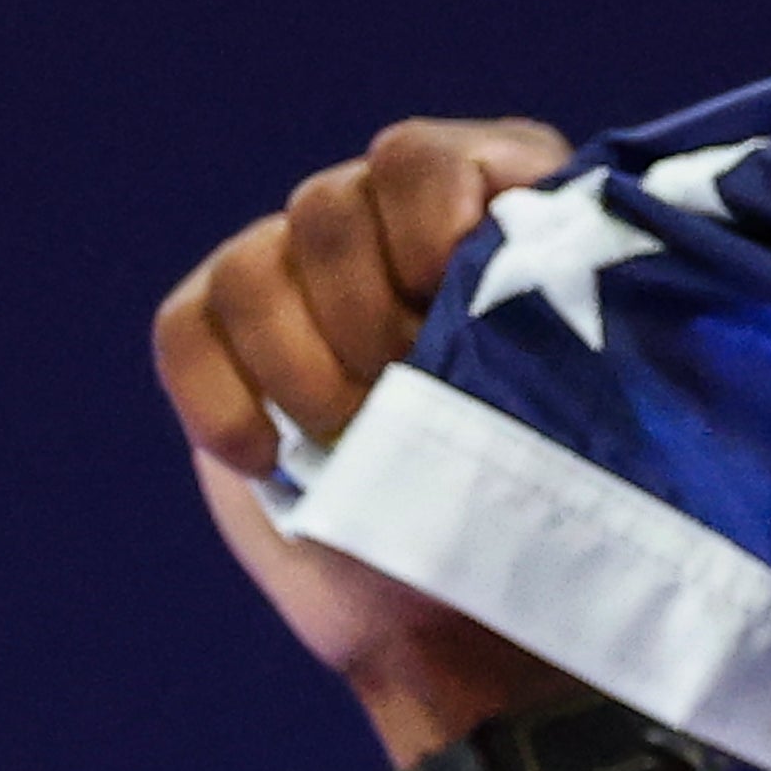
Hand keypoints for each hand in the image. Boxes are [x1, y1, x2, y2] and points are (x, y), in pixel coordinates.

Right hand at [154, 112, 576, 757]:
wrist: (465, 614)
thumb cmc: (553, 498)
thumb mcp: (585, 397)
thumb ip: (555, 310)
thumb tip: (528, 267)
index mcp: (492, 208)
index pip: (423, 155)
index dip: (428, 220)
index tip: (450, 296)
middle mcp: (388, 222)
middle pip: (328, 208)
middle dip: (364, 318)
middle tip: (406, 397)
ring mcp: (299, 275)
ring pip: (252, 268)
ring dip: (299, 366)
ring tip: (350, 442)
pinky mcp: (224, 340)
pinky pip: (184, 330)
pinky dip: (218, 395)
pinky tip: (267, 456)